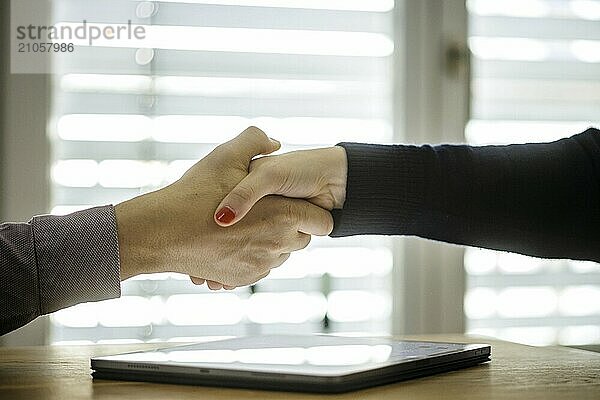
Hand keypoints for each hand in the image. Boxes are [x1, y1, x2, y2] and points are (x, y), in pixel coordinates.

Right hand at [114, 127, 333, 287]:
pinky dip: (251, 257)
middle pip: (302, 240)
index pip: (322, 222)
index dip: (308, 209)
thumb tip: (275, 142)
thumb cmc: (194, 192)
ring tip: (244, 226)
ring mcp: (261, 267)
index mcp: (284, 215)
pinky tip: (231, 243)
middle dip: (289, 226)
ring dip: (270, 242)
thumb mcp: (226, 155)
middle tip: (263, 212)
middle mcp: (278, 245)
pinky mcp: (243, 281)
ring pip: (280, 256)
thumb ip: (256, 141)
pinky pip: (260, 269)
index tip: (289, 202)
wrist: (160, 232)